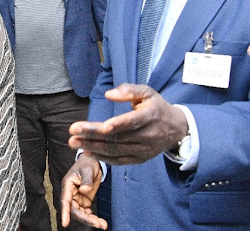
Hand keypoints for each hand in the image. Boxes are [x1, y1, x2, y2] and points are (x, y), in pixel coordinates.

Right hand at [60, 154, 105, 229]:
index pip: (65, 200)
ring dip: (91, 220)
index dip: (65, 212)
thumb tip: (85, 190)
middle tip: (98, 224)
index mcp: (68, 185)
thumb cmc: (87, 164)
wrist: (93, 162)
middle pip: (75, 210)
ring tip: (103, 224)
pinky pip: (87, 212)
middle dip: (86, 219)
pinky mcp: (84, 200)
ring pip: (81, 213)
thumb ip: (86, 180)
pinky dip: (93, 217)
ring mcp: (78, 198)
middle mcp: (71, 193)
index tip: (65, 223)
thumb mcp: (87, 170)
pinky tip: (101, 221)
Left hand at [68, 84, 187, 164]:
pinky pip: (119, 160)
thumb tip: (109, 95)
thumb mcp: (146, 92)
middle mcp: (149, 135)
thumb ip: (128, 90)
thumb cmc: (156, 106)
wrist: (176, 129)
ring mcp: (144, 150)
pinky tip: (86, 152)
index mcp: (151, 116)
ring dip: (93, 146)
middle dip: (93, 134)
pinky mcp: (140, 159)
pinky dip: (102, 157)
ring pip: (116, 150)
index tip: (103, 126)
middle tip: (72, 131)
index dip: (119, 124)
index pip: (134, 121)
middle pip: (118, 137)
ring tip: (73, 141)